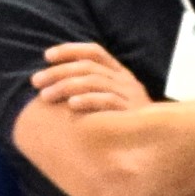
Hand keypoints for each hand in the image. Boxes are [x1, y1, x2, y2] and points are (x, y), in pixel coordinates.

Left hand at [30, 41, 152, 115]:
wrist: (159, 145)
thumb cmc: (125, 124)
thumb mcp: (111, 102)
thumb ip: (91, 90)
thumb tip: (53, 86)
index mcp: (120, 73)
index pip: (94, 52)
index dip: (70, 50)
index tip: (47, 56)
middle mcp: (125, 80)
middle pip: (88, 67)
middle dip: (58, 72)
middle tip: (35, 82)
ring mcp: (129, 96)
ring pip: (94, 82)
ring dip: (66, 86)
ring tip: (45, 96)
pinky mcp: (131, 114)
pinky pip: (108, 102)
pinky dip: (88, 101)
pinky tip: (70, 105)